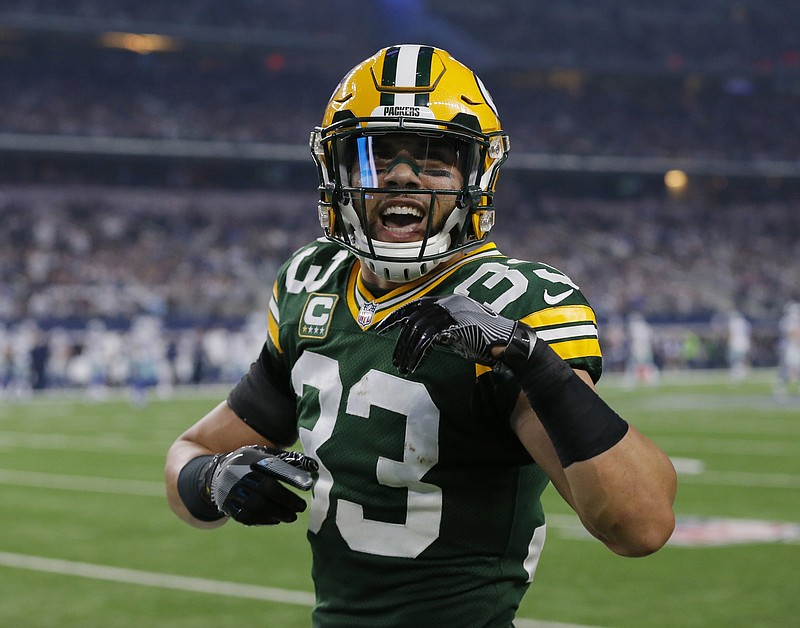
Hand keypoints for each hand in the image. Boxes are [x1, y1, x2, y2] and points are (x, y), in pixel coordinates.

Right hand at [206, 446, 317, 525]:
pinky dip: (264, 520)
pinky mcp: (228, 506)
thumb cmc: (254, 463)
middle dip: (286, 499)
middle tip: (302, 507)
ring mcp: (232, 491)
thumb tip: (314, 466)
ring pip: (256, 505)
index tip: (308, 485)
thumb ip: (290, 460)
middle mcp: (240, 473)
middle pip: (265, 488)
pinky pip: (247, 516)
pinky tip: (277, 519)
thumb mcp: (268, 455)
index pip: (274, 466)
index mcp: (252, 457)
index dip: (292, 476)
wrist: (219, 472)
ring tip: (292, 516)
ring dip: (277, 512)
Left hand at [375, 294, 519, 373]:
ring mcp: (453, 313)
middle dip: (400, 340)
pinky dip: (419, 354)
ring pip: (419, 330)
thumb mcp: (459, 330)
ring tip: (402, 366)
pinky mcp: (457, 326)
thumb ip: (442, 329)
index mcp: (448, 301)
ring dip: (408, 351)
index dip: (396, 316)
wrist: (509, 343)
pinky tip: (414, 366)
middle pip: (414, 319)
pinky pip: (429, 340)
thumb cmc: (486, 340)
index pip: (415, 305)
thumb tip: (420, 337)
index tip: (381, 329)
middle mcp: (449, 304)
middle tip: (394, 357)